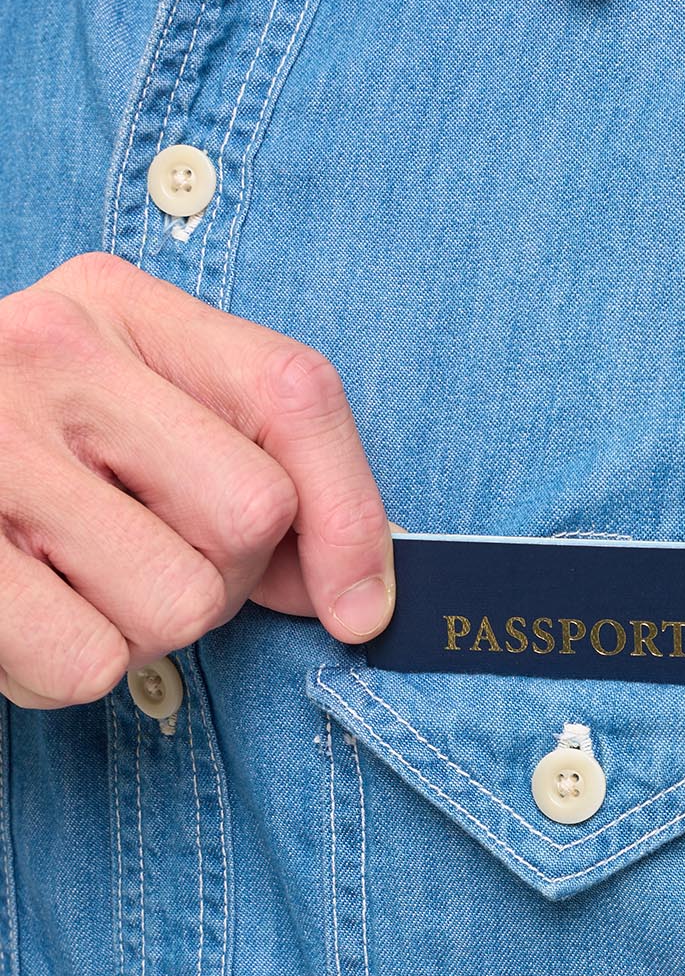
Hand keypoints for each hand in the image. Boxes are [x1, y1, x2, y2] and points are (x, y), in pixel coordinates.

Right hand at [0, 250, 396, 708]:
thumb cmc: (11, 456)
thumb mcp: (118, 415)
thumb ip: (236, 465)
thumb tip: (354, 593)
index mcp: (110, 303)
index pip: (293, 393)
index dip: (352, 517)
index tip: (358, 608)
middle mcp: (44, 352)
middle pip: (247, 515)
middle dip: (217, 578)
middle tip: (135, 562)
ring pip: (176, 603)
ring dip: (137, 632)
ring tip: (64, 586)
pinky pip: (86, 663)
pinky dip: (61, 671)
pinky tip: (18, 618)